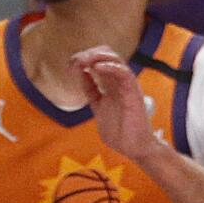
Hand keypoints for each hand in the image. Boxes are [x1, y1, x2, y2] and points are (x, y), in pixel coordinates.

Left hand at [72, 47, 160, 164]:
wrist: (134, 149)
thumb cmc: (119, 131)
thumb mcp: (98, 106)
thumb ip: (90, 90)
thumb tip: (79, 73)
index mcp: (110, 84)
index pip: (98, 60)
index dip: (82, 59)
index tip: (69, 65)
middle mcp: (119, 81)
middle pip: (105, 54)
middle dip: (88, 54)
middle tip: (75, 62)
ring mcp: (126, 85)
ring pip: (115, 58)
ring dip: (96, 56)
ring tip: (83, 61)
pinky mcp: (133, 93)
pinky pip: (124, 73)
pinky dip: (110, 66)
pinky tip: (96, 68)